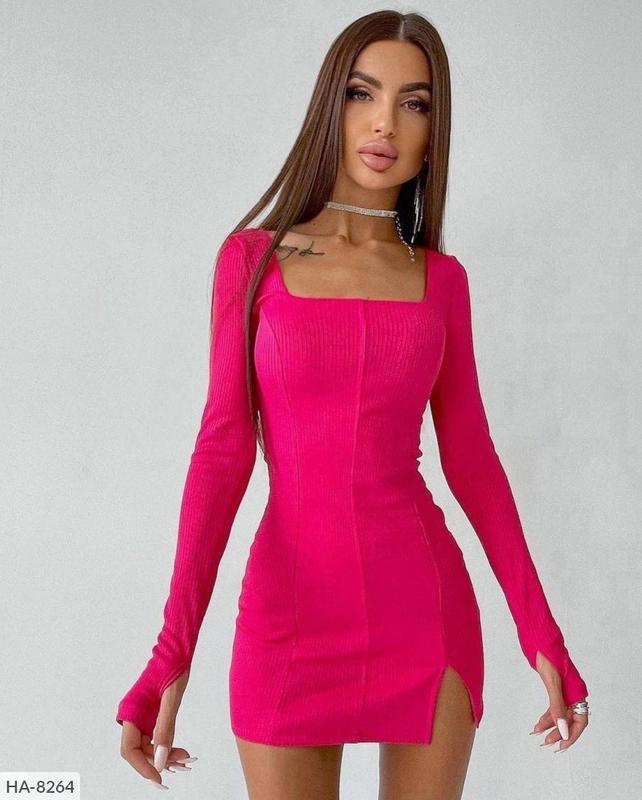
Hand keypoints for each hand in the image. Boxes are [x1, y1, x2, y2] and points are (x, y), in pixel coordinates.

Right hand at [119, 669, 195, 786]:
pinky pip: (154, 737)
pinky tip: (180, 751)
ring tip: (185, 759)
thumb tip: (162, 761)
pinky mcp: (150, 714)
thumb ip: (165, 728)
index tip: (159, 779)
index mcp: (132, 711)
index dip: (143, 767)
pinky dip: (167, 745)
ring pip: (148, 746)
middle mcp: (133, 715)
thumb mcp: (172, 699)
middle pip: (140, 750)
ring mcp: (141, 716)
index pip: (130, 750)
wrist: (176, 649)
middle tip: (182, 765)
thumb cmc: (173, 667)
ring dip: (164, 756)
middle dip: (159, 762)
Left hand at [529, 650, 588, 751]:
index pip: (580, 721)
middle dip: (559, 732)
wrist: (538, 636)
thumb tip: (563, 730)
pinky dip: (547, 716)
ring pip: (560, 714)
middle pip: (570, 720)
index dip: (572, 735)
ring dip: (551, 725)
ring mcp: (563, 689)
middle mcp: (573, 692)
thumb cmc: (547, 654)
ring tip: (538, 734)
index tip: (561, 745)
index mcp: (577, 691)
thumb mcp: (552, 682)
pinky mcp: (554, 686)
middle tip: (546, 742)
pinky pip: (553, 706)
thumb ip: (557, 706)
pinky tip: (538, 724)